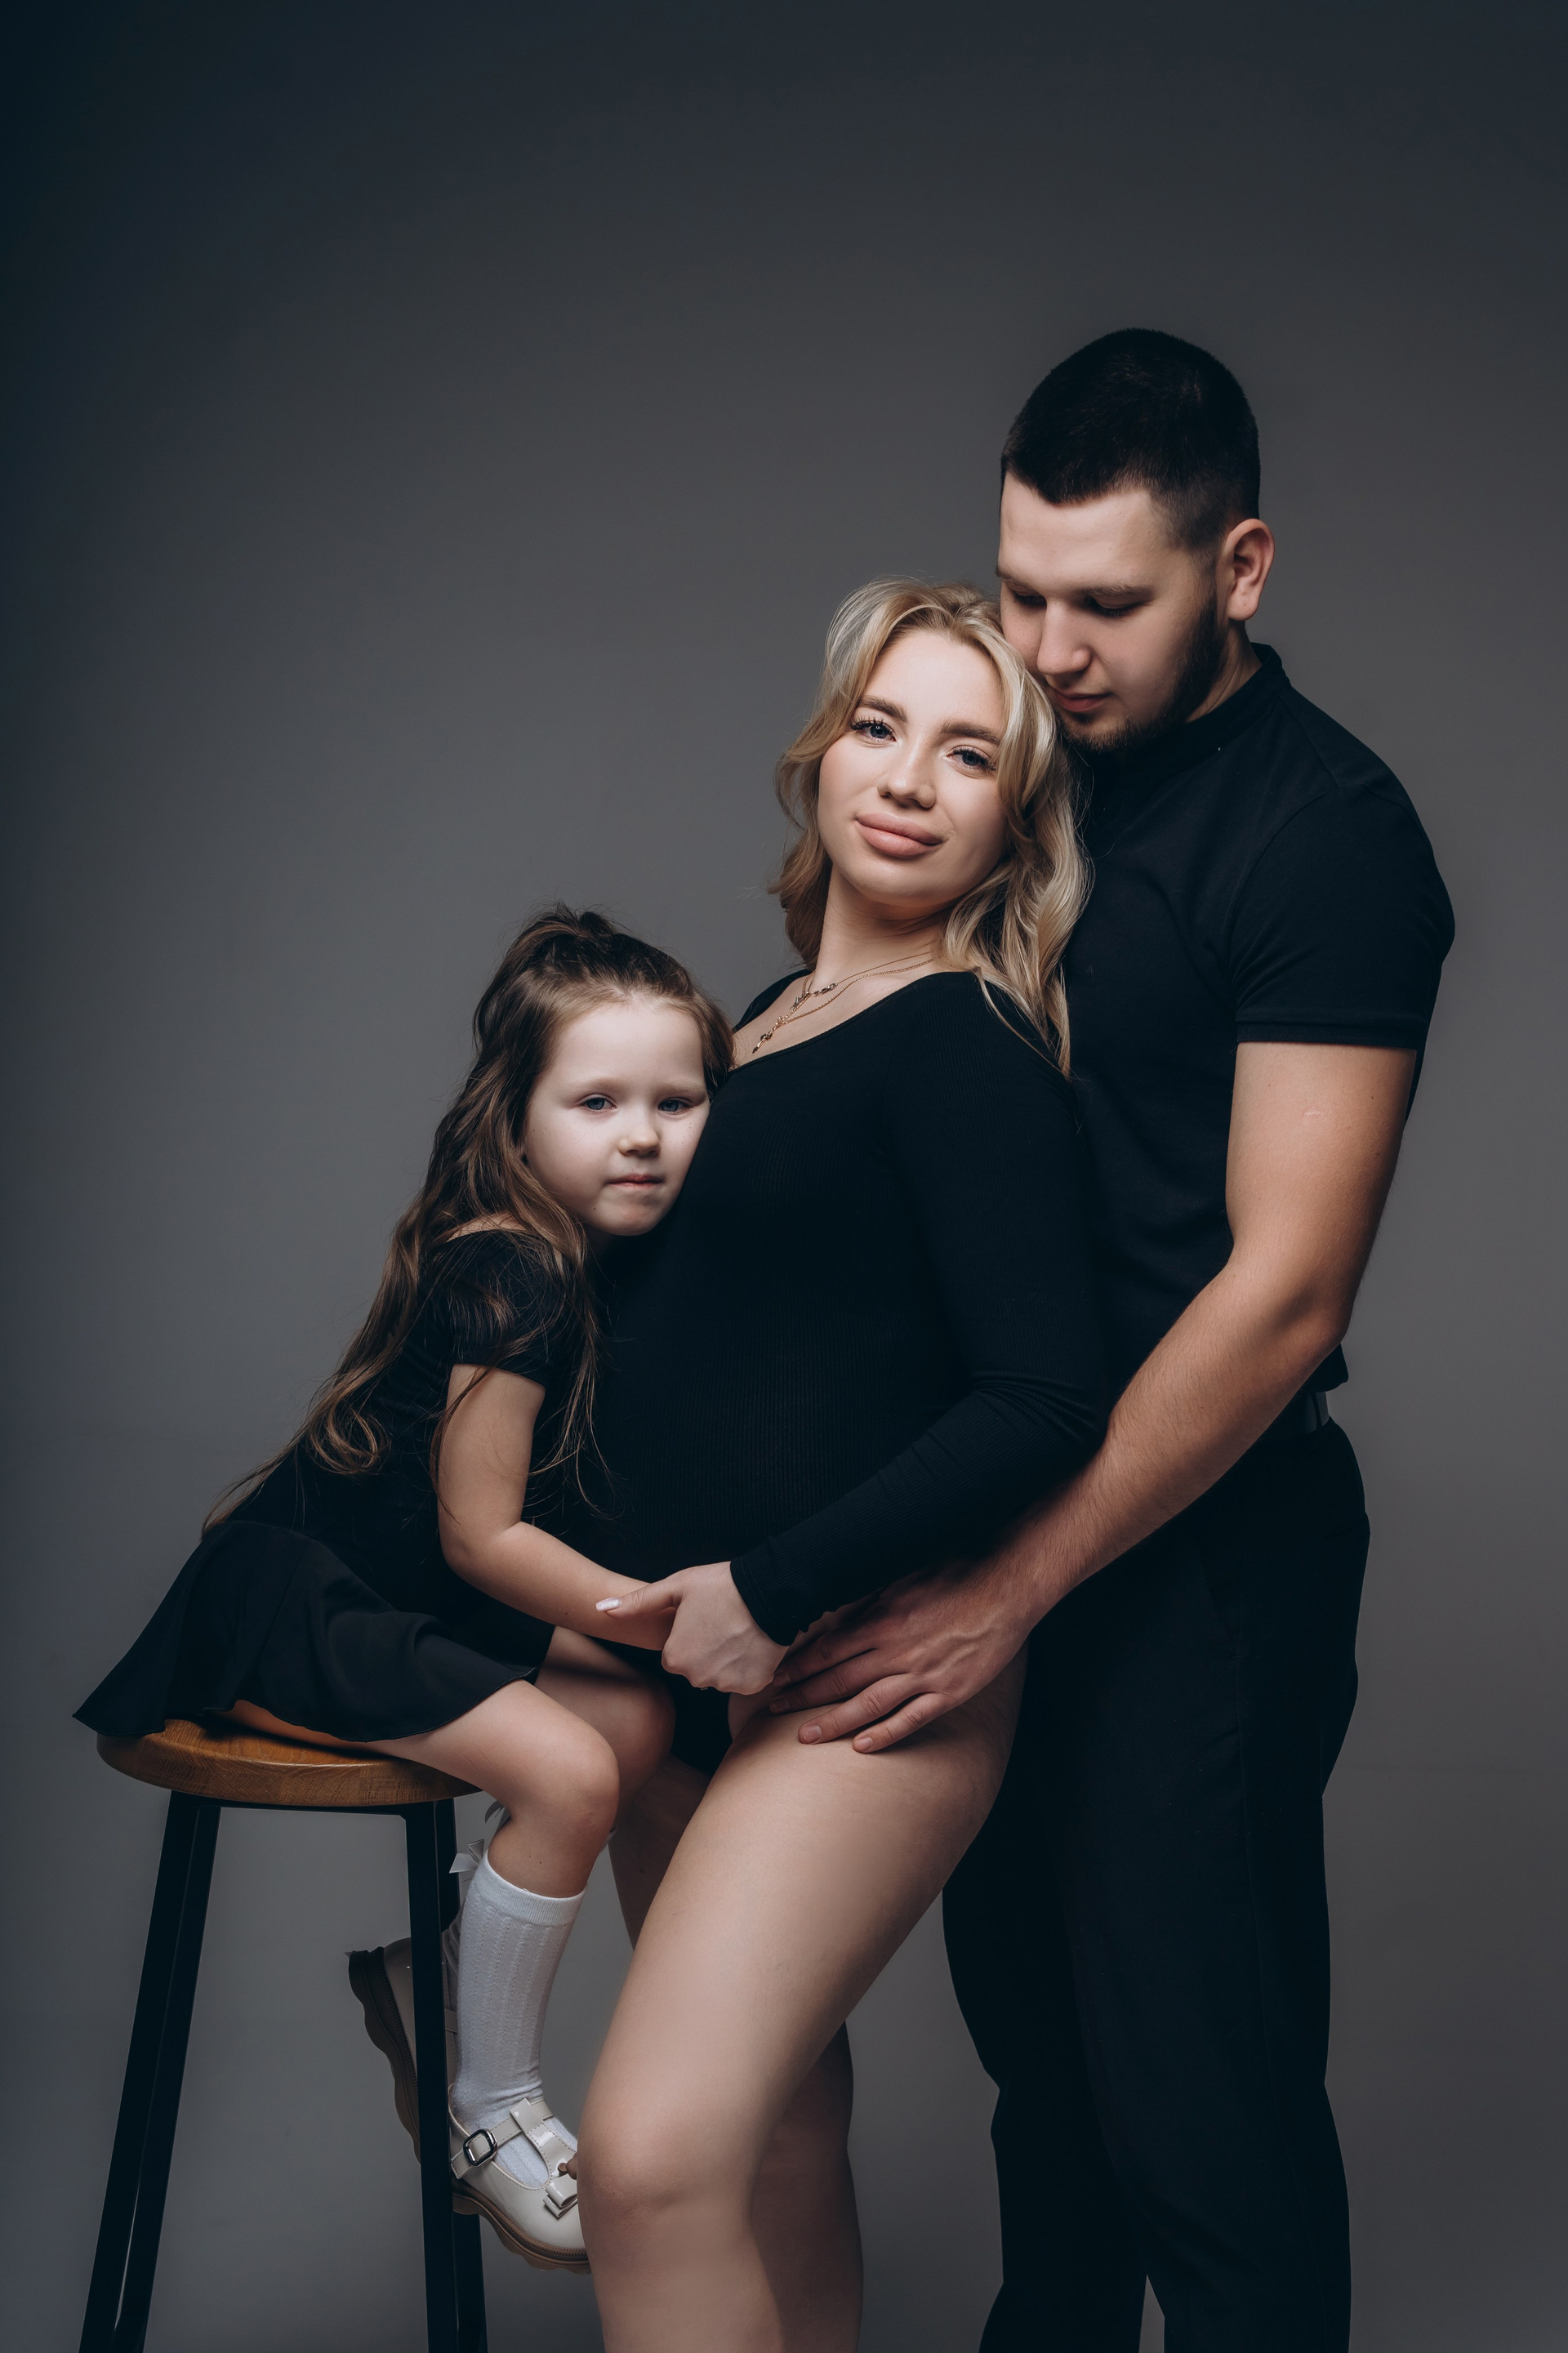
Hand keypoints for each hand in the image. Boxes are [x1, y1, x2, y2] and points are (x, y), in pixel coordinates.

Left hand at [598, 1563, 786, 1693]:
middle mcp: (697, 1678)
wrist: (770, 1592)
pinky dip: (746, 1666)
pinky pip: (742, 1680)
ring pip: (718, 1675)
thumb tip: (600, 1608)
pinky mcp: (751, 1686)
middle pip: (695, 1669)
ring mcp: (725, 1684)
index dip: (688, 1637)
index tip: (702, 1619)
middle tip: (721, 1624)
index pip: (674, 1656)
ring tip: (737, 1632)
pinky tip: (750, 1644)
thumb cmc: (720, 1586)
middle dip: (705, 1652)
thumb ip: (637, 1602)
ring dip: (725, 1660)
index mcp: (675, 1657)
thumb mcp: (676, 1586)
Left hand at [768, 1559, 1040, 1749]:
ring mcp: (923, 1675)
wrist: (1008, 1586)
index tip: (777, 1676)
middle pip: (839, 1679)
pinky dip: (885, 1735)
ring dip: (832, 1722)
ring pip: (867, 1705)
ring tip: (804, 1736)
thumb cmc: (957, 1573)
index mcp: (883, 1619)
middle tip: (773, 1708)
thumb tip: (839, 1613)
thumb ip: (872, 1601)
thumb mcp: (904, 1577)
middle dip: (803, 1696)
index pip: (828, 1648)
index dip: (799, 1666)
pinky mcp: (949, 1692)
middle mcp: (897, 1650)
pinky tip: (861, 1747)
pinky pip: (911, 1719)